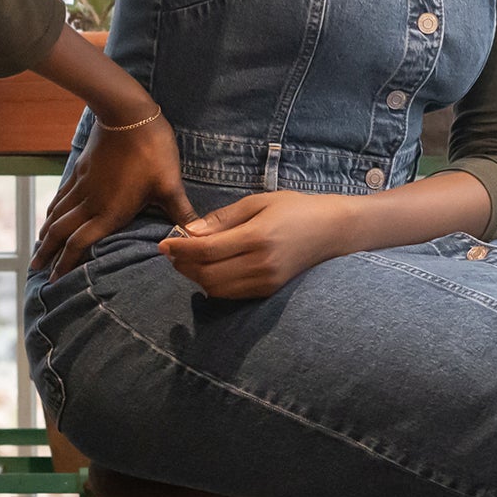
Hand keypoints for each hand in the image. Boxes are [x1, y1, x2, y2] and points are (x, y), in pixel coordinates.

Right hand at [32, 114, 197, 279]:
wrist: (127, 113)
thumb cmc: (152, 150)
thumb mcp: (170, 184)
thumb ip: (181, 213)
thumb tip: (200, 238)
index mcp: (110, 211)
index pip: (81, 243)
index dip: (67, 263)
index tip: (56, 281)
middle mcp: (90, 202)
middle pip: (62, 233)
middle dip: (48, 254)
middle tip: (36, 271)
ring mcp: (83, 186)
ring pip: (57, 215)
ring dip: (46, 234)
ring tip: (38, 249)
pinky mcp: (82, 171)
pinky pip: (61, 196)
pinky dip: (52, 210)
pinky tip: (49, 215)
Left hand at [160, 192, 355, 298]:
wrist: (332, 230)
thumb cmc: (295, 209)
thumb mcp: (259, 202)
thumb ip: (223, 218)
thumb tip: (191, 232)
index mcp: (257, 237)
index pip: (207, 250)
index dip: (181, 249)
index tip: (164, 244)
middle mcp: (261, 264)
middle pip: (207, 274)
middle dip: (184, 265)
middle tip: (173, 252)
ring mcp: (266, 281)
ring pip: (216, 289)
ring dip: (196, 277)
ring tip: (189, 261)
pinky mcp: (269, 291)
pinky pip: (231, 294)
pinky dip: (213, 285)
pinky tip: (210, 270)